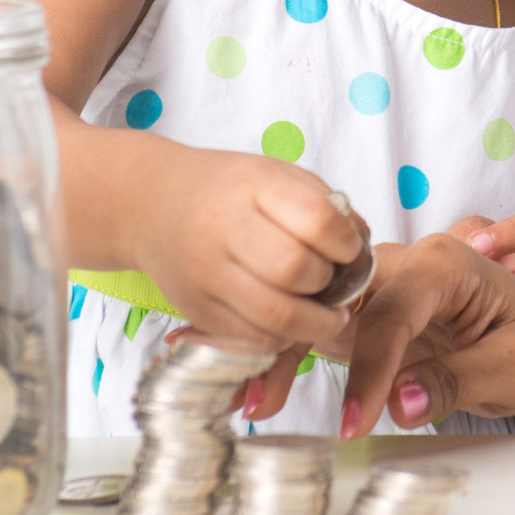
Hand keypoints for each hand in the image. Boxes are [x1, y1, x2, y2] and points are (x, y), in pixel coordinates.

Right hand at [133, 147, 364, 371]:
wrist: (152, 205)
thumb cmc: (228, 189)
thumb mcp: (276, 175)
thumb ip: (322, 204)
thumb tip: (361, 246)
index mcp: (253, 186)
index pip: (316, 221)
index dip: (344, 242)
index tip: (349, 249)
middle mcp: (224, 230)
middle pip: (294, 271)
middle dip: (329, 284)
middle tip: (336, 284)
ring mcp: (206, 275)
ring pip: (274, 316)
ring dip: (314, 324)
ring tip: (329, 316)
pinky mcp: (195, 311)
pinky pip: (250, 339)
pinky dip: (282, 339)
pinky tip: (292, 325)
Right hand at [338, 232, 514, 438]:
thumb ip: (455, 382)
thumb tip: (398, 403)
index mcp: (450, 261)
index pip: (391, 314)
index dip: (369, 374)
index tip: (357, 426)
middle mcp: (418, 262)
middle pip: (353, 300)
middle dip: (329, 342)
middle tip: (343, 422)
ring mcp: (401, 285)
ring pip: (343, 306)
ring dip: (327, 345)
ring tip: (326, 403)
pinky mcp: (392, 312)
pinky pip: (348, 323)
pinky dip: (338, 352)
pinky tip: (330, 390)